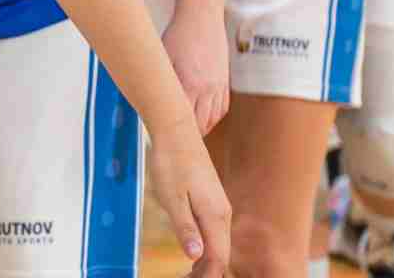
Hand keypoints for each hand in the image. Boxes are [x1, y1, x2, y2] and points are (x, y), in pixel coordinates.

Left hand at [146, 113, 231, 276]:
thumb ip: (185, 227)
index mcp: (215, 215)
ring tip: (190, 275)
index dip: (208, 275)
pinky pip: (213, 230)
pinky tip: (193, 251)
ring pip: (218, 242)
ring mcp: (219, 205)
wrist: (175, 129)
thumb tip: (195, 255)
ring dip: (207, 261)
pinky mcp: (212, 199)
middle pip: (221, 253)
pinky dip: (205, 245)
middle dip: (208, 272)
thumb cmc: (170, 161)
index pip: (218, 257)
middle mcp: (222, 213)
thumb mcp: (172, 197)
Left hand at [161, 4, 229, 134]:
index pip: (184, 119)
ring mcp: (218, 85)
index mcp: (189, 83)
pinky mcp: (224, 80)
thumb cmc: (178, 34)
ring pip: (213, 118)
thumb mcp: (163, 56)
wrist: (202, 17)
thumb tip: (150, 98)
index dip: (175, 131)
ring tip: (188, 134)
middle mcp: (207, 88)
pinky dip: (213, 117)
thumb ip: (162, 80)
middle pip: (201, 123)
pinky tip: (204, 119)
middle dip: (189, 135)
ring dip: (202, 128)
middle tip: (176, 141)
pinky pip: (222, 107)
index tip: (165, 138)